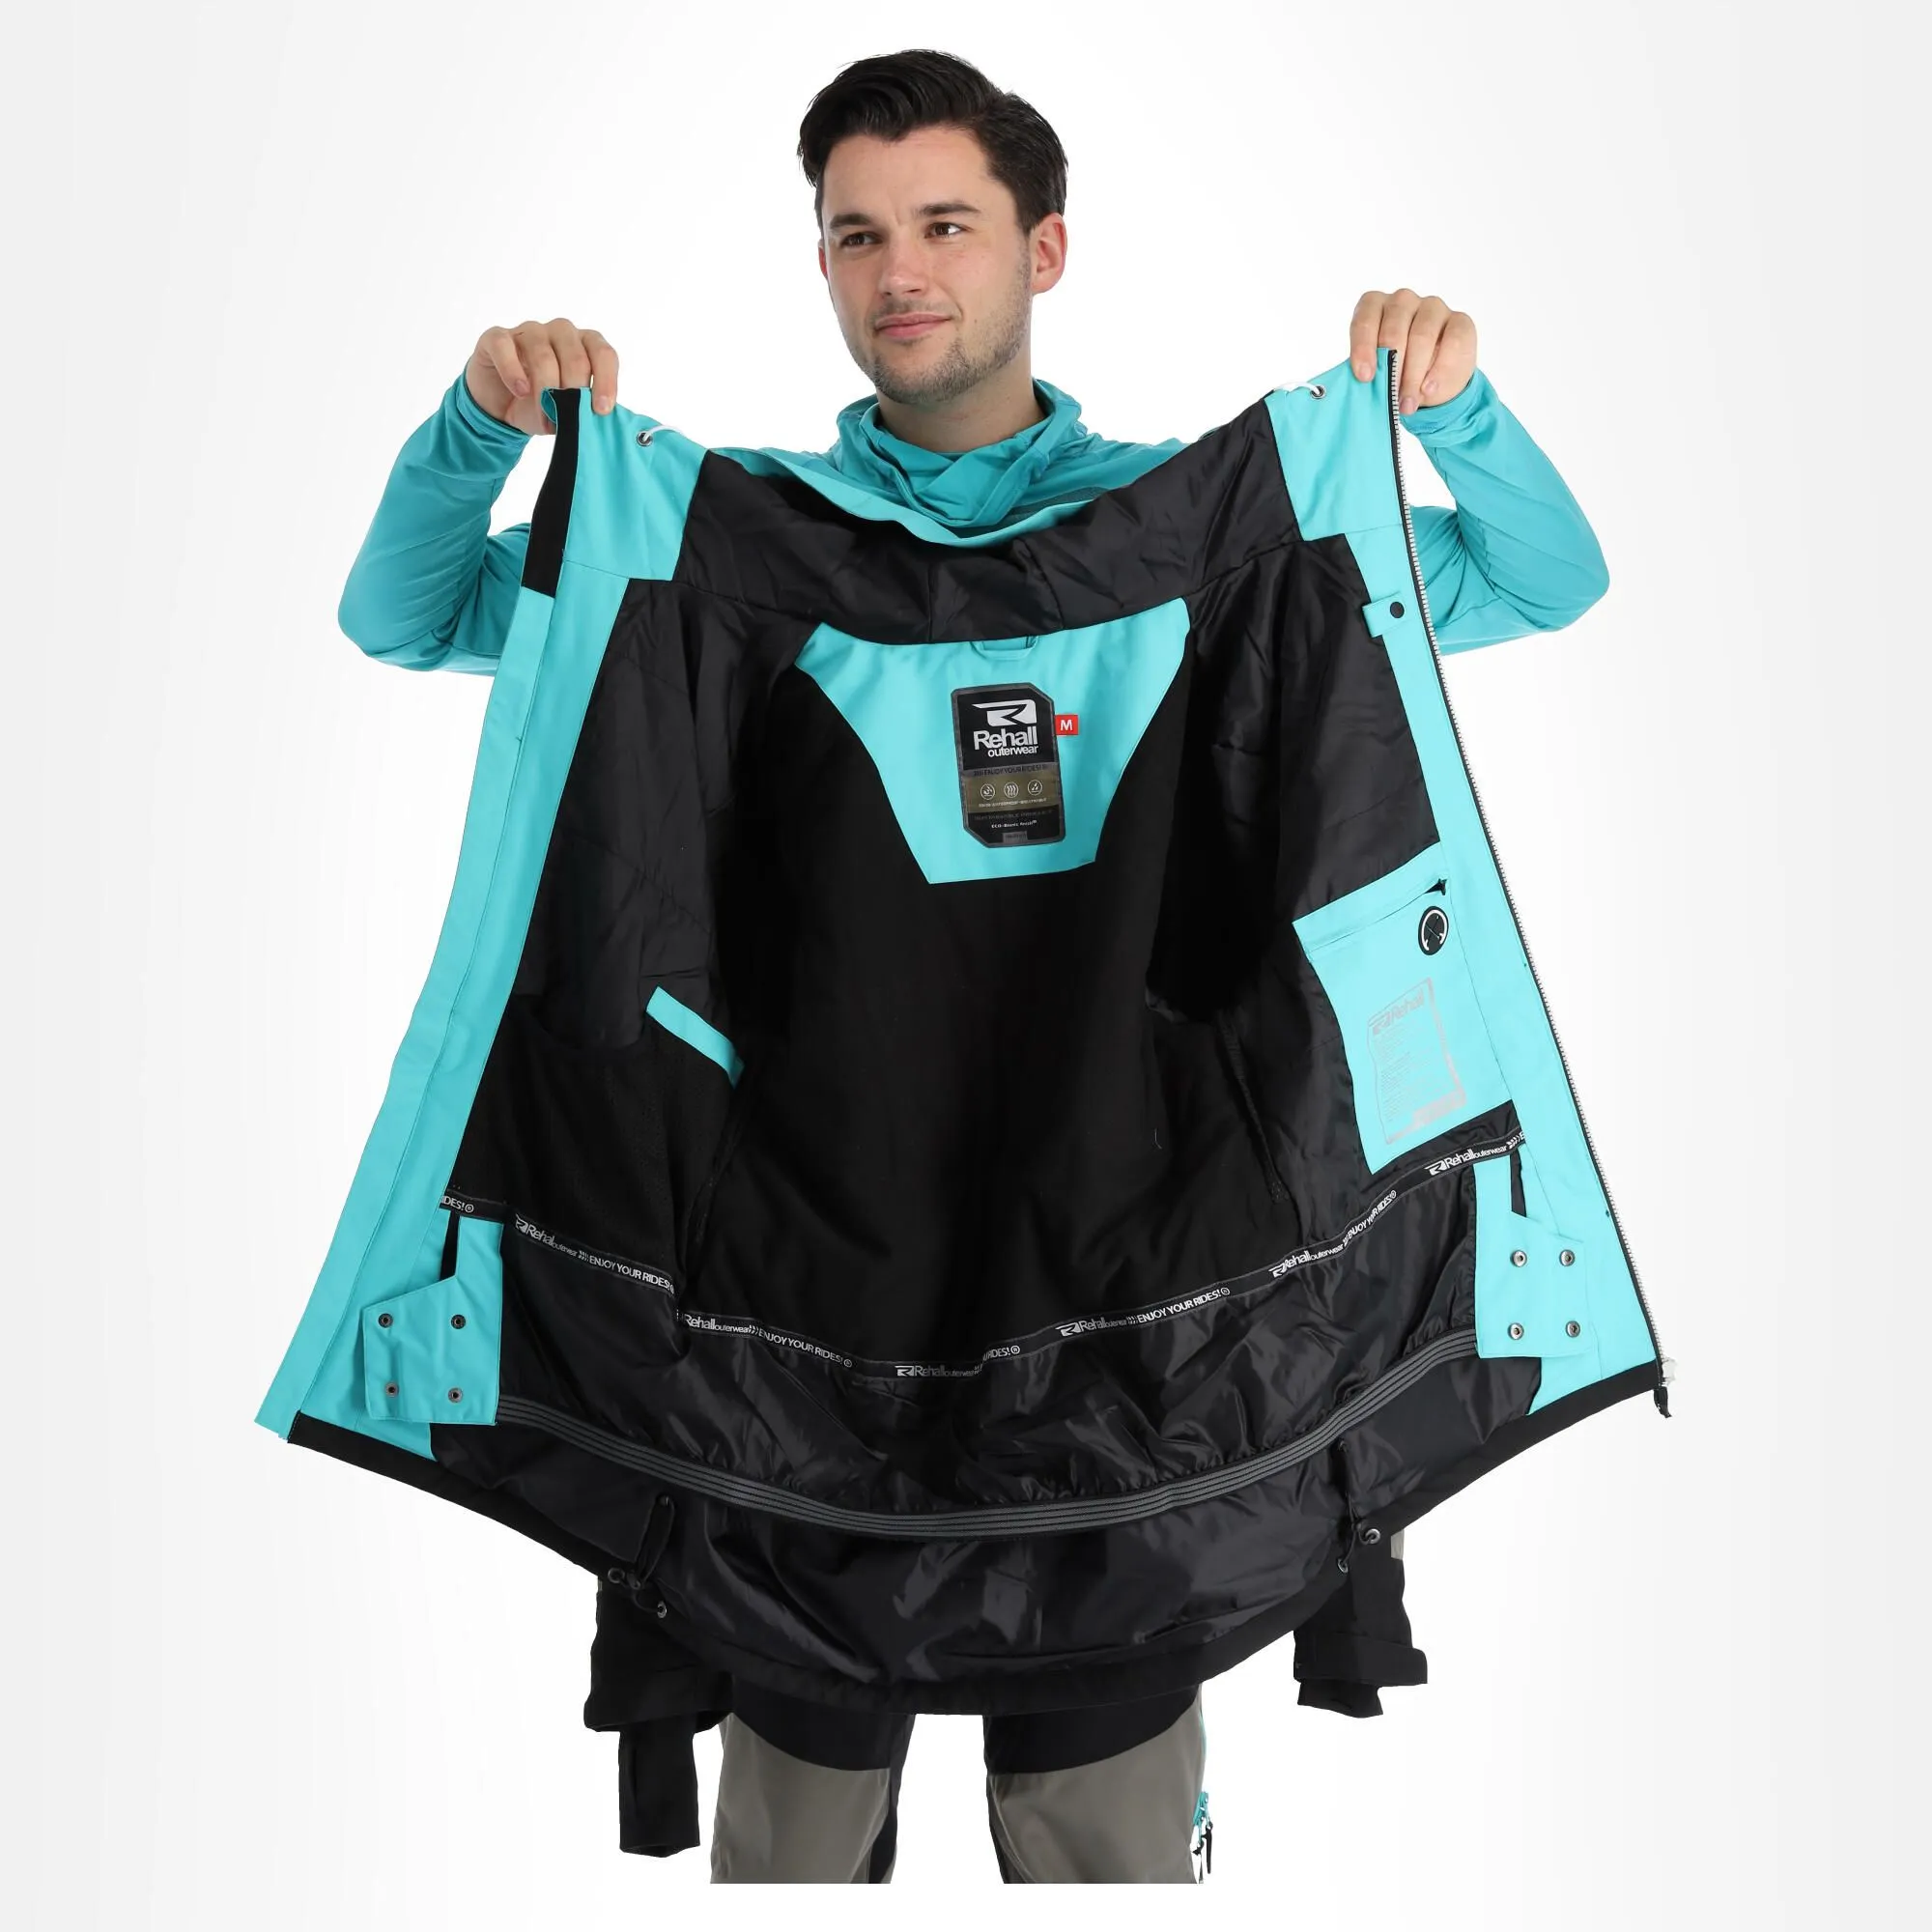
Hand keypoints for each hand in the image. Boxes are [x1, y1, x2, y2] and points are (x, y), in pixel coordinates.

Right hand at [464, 318, 620, 435]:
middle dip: (573, 393)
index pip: (603, 354)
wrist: (502, 406)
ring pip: (542, 354)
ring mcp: (529, 331)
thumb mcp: (568, 411)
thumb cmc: (542, 404)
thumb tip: (596, 419)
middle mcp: (560, 332)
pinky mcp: (497, 338)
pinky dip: (513, 371)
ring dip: (545, 392)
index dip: (605, 381)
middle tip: (568, 419)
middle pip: (574, 356)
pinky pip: (504, 347)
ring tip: (544, 418)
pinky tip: (521, 390)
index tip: (601, 410)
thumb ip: (584, 408)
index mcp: (585, 345)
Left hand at [1348, 290, 1475, 413]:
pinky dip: (1440, 369)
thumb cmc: (1395, 373)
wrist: (1431, 384)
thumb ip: (1371, 370)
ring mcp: (1433, 308)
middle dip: (1391, 367)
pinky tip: (1429, 389)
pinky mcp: (1460, 321)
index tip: (1365, 377)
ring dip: (1413, 375)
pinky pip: (1453, 341)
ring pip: (1422, 335)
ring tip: (1407, 404)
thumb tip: (1366, 383)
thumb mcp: (1378, 372)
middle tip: (1390, 397)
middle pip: (1394, 328)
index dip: (1363, 347)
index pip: (1365, 318)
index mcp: (1376, 307)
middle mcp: (1403, 301)